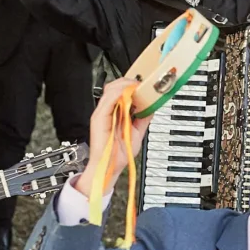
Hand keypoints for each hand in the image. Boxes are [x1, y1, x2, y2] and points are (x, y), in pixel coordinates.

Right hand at [74, 79, 152, 197]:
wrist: (110, 167)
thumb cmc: (119, 153)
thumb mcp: (137, 131)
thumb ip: (143, 118)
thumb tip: (151, 107)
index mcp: (114, 113)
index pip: (120, 92)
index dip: (131, 86)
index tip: (144, 86)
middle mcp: (107, 111)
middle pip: (114, 87)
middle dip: (129, 82)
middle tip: (142, 85)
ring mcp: (101, 114)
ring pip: (110, 90)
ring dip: (126, 86)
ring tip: (137, 88)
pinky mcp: (99, 118)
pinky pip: (108, 101)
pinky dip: (119, 94)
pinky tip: (129, 94)